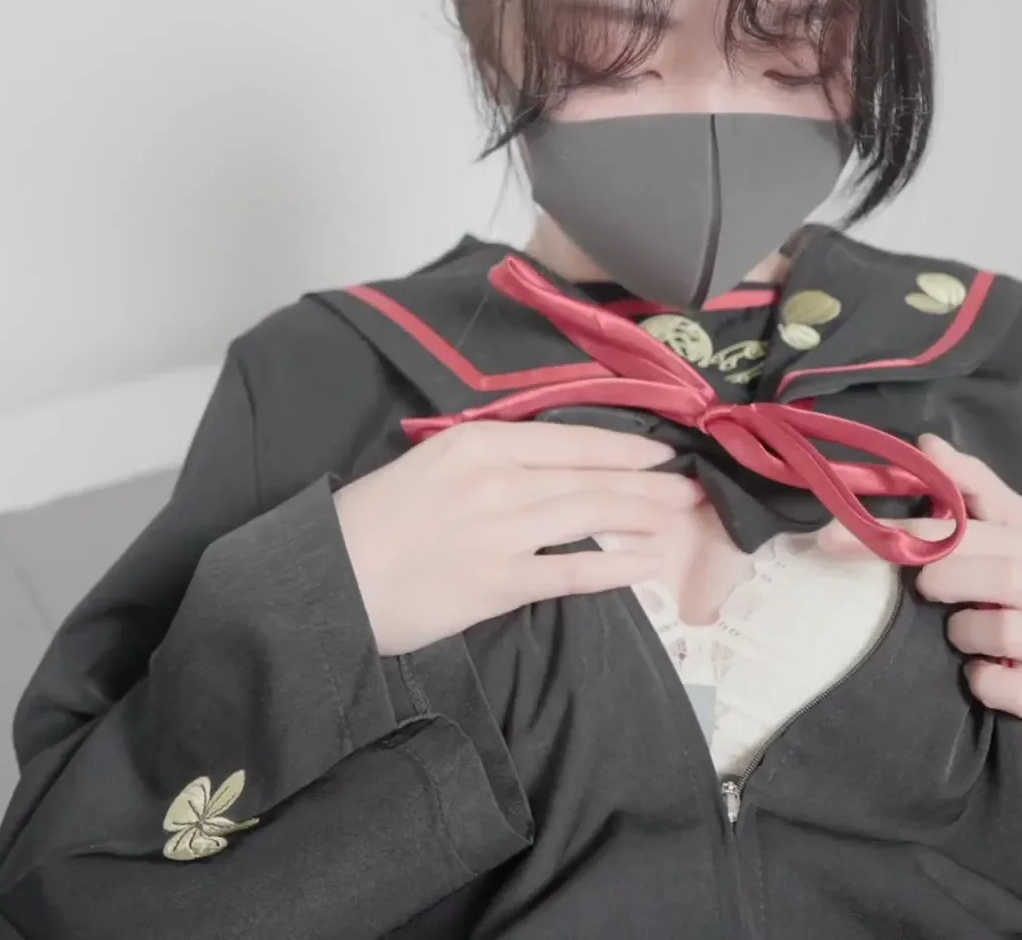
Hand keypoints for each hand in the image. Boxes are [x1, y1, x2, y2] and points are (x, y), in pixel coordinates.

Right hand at [334, 421, 701, 655]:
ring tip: (681, 519)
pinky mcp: (501, 581)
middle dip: (648, 483)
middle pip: (591, 476)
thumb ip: (485, 463)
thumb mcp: (428, 468)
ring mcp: (503, 530)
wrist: (330, 579)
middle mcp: (497, 479)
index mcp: (476, 444)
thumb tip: (540, 471)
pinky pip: (573, 570)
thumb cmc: (370, 523)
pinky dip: (616, 565)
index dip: (622, 448)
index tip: (658, 453)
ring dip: (644, 515)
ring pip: (592, 515)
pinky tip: (647, 563)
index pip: (569, 441)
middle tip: (691, 489)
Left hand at [818, 434, 1021, 763]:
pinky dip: (979, 680)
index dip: (910, 517)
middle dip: (939, 576)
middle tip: (919, 587)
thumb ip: (969, 491)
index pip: (977, 512)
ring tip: (957, 631)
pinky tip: (976, 674)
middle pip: (993, 569)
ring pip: (998, 627)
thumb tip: (926, 443)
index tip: (842, 529)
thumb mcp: (1008, 540)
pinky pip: (999, 684)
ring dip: (961, 629)